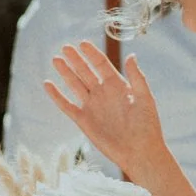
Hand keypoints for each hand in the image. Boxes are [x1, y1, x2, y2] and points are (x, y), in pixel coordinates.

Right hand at [43, 42, 169, 177]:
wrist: (140, 152)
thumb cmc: (148, 126)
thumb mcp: (145, 98)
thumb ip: (137, 77)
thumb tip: (131, 55)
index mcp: (118, 85)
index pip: (101, 65)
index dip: (91, 54)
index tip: (82, 43)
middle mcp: (103, 93)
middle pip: (85, 71)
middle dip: (75, 59)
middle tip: (65, 47)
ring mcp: (92, 106)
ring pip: (74, 85)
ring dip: (65, 72)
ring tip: (56, 59)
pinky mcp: (83, 120)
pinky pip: (66, 105)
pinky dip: (56, 95)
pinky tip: (48, 84)